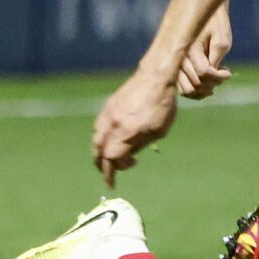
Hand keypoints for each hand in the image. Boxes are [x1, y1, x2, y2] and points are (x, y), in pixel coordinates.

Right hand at [92, 69, 177, 185]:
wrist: (155, 76)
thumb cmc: (163, 105)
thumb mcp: (158, 131)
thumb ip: (139, 145)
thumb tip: (126, 157)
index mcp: (126, 132)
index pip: (111, 159)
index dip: (110, 173)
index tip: (114, 181)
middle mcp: (113, 124)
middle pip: (98, 151)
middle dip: (101, 166)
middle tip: (108, 175)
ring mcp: (109, 114)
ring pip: (96, 139)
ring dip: (98, 153)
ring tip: (105, 160)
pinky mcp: (108, 106)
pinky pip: (98, 127)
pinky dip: (100, 139)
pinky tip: (107, 142)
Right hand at [176, 4, 234, 99]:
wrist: (203, 16)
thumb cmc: (215, 26)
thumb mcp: (221, 40)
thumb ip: (216, 59)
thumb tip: (212, 77)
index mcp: (189, 48)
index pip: (203, 73)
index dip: (219, 76)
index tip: (229, 71)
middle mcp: (178, 59)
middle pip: (196, 84)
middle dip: (213, 83)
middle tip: (224, 74)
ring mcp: (175, 66)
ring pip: (187, 91)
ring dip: (204, 91)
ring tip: (216, 80)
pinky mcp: (176, 71)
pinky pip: (183, 90)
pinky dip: (197, 91)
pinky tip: (209, 82)